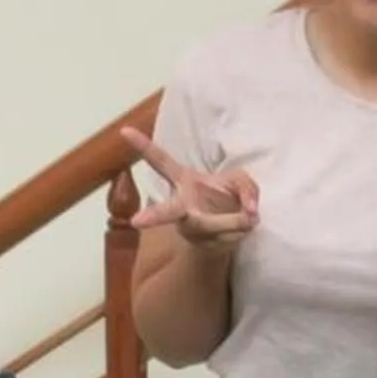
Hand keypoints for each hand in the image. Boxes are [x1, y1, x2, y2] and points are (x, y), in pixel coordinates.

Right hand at [122, 126, 259, 249]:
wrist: (225, 233)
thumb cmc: (227, 198)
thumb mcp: (240, 182)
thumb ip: (248, 188)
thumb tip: (252, 212)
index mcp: (184, 182)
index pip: (161, 162)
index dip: (143, 146)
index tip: (124, 131)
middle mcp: (181, 206)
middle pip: (168, 211)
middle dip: (155, 216)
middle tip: (136, 222)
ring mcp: (190, 228)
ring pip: (212, 225)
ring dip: (235, 221)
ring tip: (250, 217)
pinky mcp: (202, 246)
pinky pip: (228, 237)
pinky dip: (243, 230)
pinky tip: (242, 228)